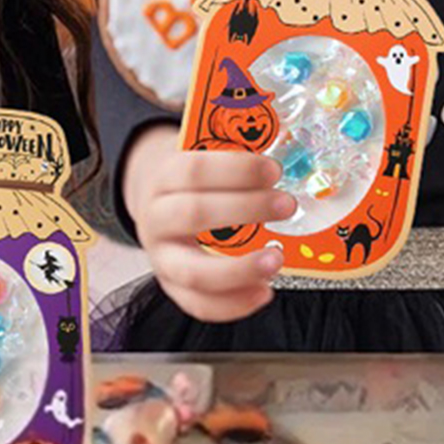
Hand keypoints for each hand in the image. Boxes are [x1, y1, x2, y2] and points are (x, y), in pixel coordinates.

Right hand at [124, 128, 293, 323]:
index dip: (236, 169)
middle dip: (246, 210)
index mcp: (162, 178)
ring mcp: (162, 258)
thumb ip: (230, 152)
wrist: (157, 209)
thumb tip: (278, 138)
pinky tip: (264, 291)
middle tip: (287, 205)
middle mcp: (156, 219)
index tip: (273, 169)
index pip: (194, 170)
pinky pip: (200, 305)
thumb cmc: (192, 185)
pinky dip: (234, 303)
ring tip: (276, 259)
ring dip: (240, 269)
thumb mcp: (200, 158)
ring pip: (195, 272)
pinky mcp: (173, 288)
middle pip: (195, 214)